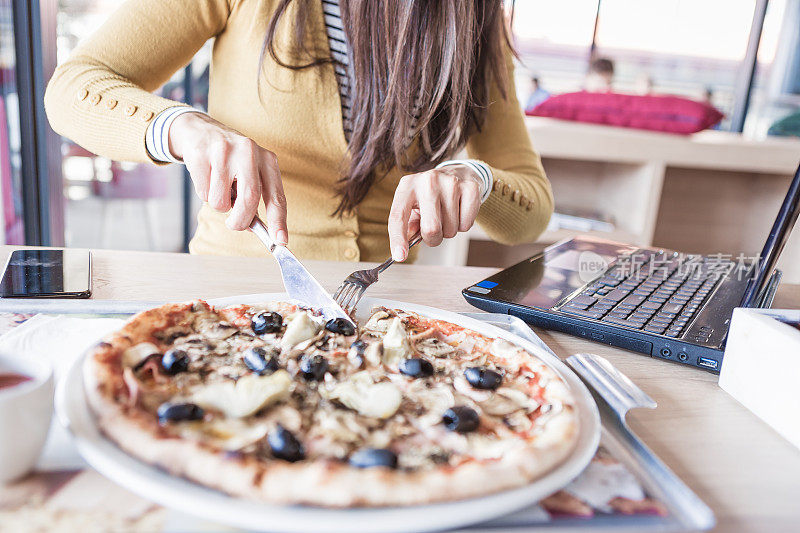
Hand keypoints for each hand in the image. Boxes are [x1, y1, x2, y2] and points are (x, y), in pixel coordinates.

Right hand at [168, 112, 287, 243]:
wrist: (199, 130)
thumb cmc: (230, 159)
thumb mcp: (249, 172)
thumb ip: (254, 198)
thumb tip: (253, 227)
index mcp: (267, 160)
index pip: (277, 196)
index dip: (279, 221)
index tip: (281, 241)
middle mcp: (249, 152)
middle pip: (250, 199)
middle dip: (241, 220)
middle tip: (234, 224)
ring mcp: (224, 151)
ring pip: (221, 200)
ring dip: (218, 205)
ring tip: (218, 188)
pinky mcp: (201, 153)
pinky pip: (203, 191)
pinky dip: (204, 193)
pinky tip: (206, 176)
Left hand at [388, 166, 482, 261]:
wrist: (459, 173)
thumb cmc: (431, 195)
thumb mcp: (414, 205)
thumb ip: (408, 226)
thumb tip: (404, 247)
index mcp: (408, 186)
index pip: (398, 216)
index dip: (398, 239)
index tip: (400, 256)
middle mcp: (428, 181)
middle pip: (431, 228)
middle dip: (433, 239)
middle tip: (434, 232)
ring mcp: (451, 183)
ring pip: (450, 229)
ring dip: (449, 230)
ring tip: (447, 216)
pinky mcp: (470, 188)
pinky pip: (466, 224)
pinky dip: (463, 225)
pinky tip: (459, 211)